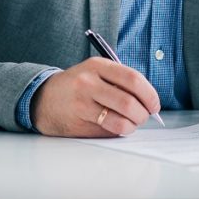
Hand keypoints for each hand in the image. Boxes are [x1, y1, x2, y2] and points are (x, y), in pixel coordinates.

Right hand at [31, 57, 161, 136]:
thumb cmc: (78, 85)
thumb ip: (121, 81)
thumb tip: (149, 101)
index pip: (133, 79)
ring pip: (120, 122)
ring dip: (132, 126)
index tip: (154, 104)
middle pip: (129, 102)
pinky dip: (118, 132)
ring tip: (131, 123)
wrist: (43, 99)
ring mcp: (82, 105)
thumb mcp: (96, 71)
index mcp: (97, 65)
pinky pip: (108, 132)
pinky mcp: (78, 124)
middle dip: (143, 114)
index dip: (150, 94)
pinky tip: (116, 127)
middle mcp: (89, 83)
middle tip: (144, 116)